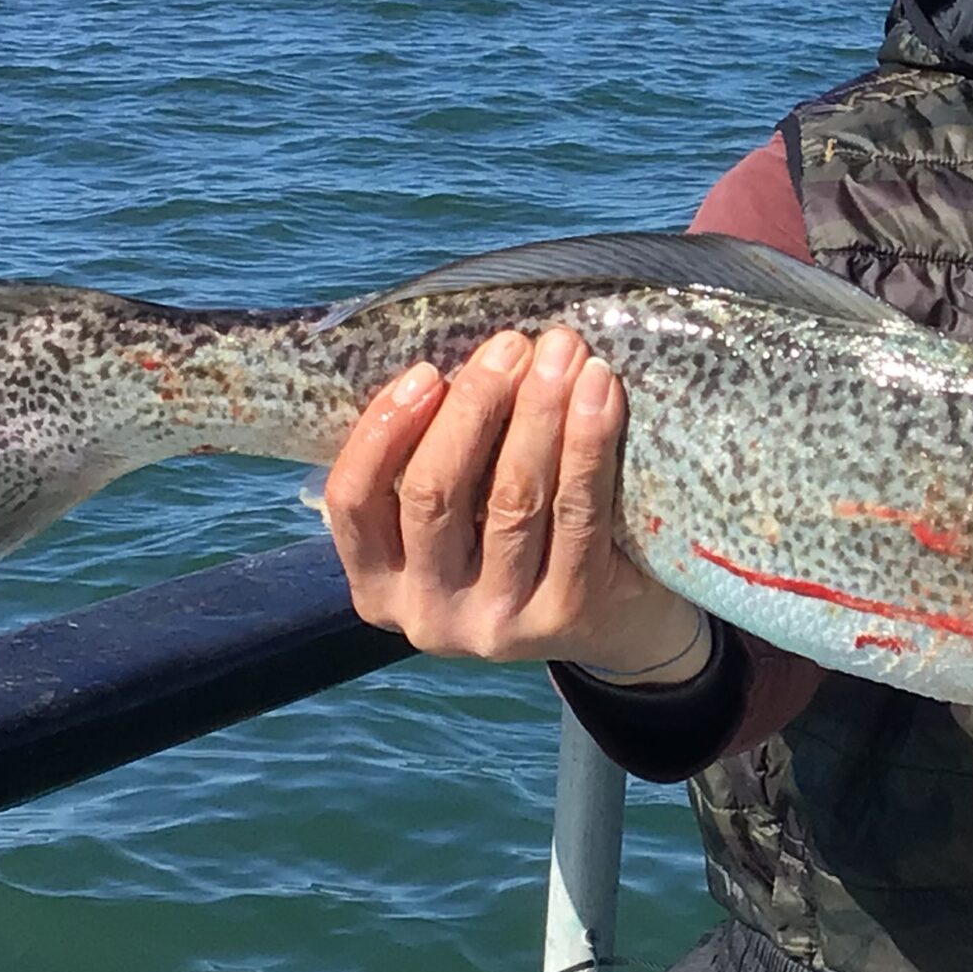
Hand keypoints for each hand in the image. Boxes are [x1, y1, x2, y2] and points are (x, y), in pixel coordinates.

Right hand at [324, 325, 709, 679]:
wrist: (620, 624)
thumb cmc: (524, 544)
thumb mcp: (458, 520)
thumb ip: (435, 463)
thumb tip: (454, 357)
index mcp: (379, 587)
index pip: (352, 501)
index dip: (383, 430)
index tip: (426, 369)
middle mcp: (428, 617)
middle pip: (433, 494)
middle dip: (473, 406)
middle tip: (511, 346)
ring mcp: (496, 625)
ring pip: (510, 499)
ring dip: (537, 412)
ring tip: (561, 353)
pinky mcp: (566, 616)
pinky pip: (577, 512)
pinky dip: (588, 443)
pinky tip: (600, 392)